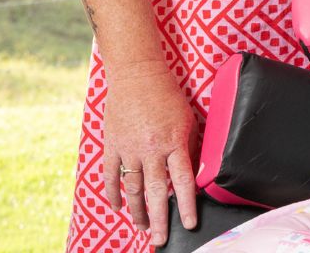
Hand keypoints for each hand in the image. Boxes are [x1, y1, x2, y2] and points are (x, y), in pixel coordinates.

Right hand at [103, 59, 198, 245]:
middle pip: (155, 192)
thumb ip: (190, 146)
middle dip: (159, 219)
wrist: (137, 73)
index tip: (189, 224)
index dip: (185, 205)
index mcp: (173, 142)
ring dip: (137, 211)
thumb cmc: (167, 94)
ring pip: (132, 188)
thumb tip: (198, 170)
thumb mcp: (187, 118)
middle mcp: (151, 149)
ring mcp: (128, 148)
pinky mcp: (112, 144)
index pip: (182, 181)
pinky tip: (117, 206)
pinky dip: (113, 193)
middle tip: (161, 239)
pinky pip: (110, 175)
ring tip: (142, 226)